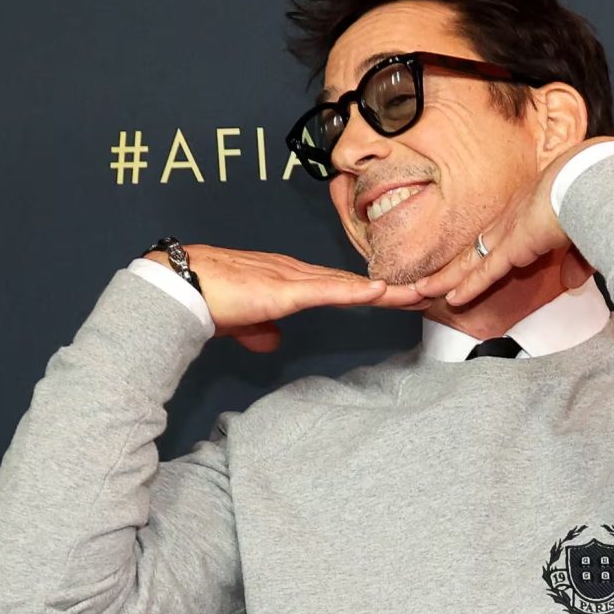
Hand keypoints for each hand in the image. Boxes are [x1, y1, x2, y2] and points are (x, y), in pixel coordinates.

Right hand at [148, 246, 431, 352]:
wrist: (180, 288)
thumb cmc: (206, 302)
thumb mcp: (242, 323)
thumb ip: (260, 330)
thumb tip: (272, 340)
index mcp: (289, 280)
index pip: (341, 287)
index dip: (373, 291)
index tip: (403, 296)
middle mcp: (297, 272)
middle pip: (356, 283)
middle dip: (395, 288)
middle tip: (433, 289)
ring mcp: (293, 278)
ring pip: (350, 284)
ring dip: (387, 290)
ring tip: (422, 292)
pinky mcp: (285, 289)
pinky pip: (328, 290)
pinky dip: (356, 292)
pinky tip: (381, 291)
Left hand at [403, 143, 613, 310]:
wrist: (591, 181)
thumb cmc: (593, 196)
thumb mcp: (585, 235)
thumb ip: (576, 260)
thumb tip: (570, 281)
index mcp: (528, 211)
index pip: (496, 236)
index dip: (478, 252)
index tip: (463, 263)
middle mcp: (512, 219)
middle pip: (475, 248)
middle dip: (451, 266)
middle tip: (427, 278)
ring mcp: (510, 231)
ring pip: (471, 260)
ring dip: (447, 278)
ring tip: (422, 290)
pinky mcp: (514, 245)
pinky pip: (485, 271)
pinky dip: (468, 286)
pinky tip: (450, 299)